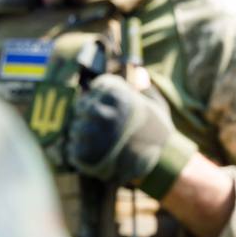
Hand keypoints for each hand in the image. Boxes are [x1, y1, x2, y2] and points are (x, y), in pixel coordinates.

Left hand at [68, 73, 195, 198]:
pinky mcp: (82, 154)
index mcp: (116, 95)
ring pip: (76, 127)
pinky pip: (73, 148)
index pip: (96, 87)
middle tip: (111, 129)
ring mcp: (89, 133)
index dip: (104, 97)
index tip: (115, 109)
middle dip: (92, 116)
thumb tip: (139, 71)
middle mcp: (100, 112)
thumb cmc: (158, 134)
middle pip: (82, 107)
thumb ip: (144, 89)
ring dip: (87, 135)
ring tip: (108, 144)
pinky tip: (102, 155)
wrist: (161, 165)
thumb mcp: (157, 106)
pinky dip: (85, 152)